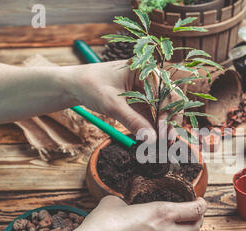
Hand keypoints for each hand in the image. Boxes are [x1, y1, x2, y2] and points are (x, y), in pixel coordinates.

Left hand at [64, 60, 181, 140]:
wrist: (74, 85)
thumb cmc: (90, 85)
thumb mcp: (111, 104)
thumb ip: (132, 121)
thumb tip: (151, 139)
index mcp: (145, 69)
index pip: (167, 92)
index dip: (168, 113)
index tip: (164, 133)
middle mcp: (150, 78)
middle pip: (170, 100)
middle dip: (170, 121)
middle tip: (168, 141)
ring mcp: (147, 90)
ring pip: (164, 110)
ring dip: (165, 127)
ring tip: (163, 145)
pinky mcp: (142, 101)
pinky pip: (154, 115)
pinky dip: (155, 128)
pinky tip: (155, 140)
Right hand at [70, 196, 205, 230]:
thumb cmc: (101, 226)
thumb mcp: (114, 202)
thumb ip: (125, 200)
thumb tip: (123, 203)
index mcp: (161, 213)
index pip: (195, 209)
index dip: (201, 203)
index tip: (200, 199)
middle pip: (196, 227)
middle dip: (199, 217)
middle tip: (196, 211)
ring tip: (187, 225)